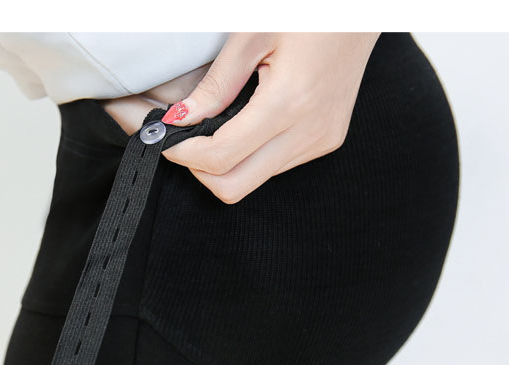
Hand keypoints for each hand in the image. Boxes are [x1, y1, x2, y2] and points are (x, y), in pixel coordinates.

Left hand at [104, 33, 378, 203]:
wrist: (362, 5)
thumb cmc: (310, 7)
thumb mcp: (253, 32)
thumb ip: (216, 84)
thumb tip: (180, 118)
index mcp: (289, 103)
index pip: (220, 156)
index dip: (182, 152)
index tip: (161, 137)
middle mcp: (308, 132)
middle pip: (233, 186)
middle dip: (198, 170)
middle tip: (181, 140)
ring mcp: (320, 140)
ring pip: (253, 179)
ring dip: (223, 163)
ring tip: (210, 127)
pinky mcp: (326, 140)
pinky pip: (275, 165)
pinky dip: (249, 154)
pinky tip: (244, 123)